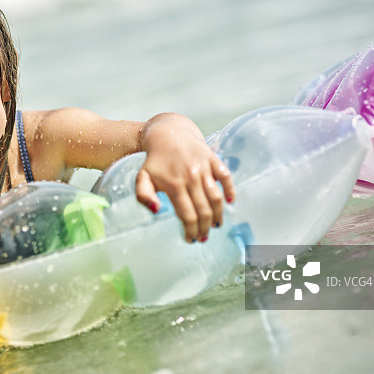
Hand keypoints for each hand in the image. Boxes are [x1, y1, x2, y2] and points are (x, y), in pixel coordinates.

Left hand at [135, 114, 234, 241]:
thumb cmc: (156, 161)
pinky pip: (226, 177)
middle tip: (203, 237)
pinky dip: (231, 190)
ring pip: (216, 198)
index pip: (187, 215)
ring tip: (215, 225)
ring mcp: (204, 168)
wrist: (169, 134)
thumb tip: (156, 211)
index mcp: (173, 185)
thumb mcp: (142, 178)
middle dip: (204, 229)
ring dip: (218, 215)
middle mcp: (190, 177)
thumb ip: (143, 196)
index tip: (190, 240)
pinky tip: (230, 202)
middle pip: (203, 211)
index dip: (191, 231)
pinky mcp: (213, 159)